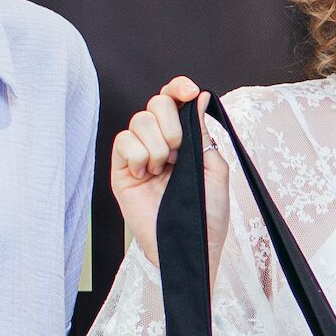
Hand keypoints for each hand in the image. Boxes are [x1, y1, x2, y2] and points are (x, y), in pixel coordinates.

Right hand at [110, 77, 226, 268]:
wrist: (192, 246)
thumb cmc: (207, 215)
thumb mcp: (214, 170)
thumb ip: (202, 134)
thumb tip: (199, 97)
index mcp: (183, 140)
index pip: (174, 101)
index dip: (178, 88)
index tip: (190, 91)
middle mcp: (159, 143)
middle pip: (156, 103)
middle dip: (171, 123)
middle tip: (178, 153)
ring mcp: (139, 156)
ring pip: (139, 121)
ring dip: (157, 145)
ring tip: (163, 171)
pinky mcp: (121, 170)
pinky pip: (123, 142)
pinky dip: (138, 155)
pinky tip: (146, 175)